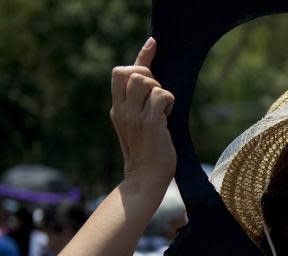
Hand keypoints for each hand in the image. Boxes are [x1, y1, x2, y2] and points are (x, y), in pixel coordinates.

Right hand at [110, 37, 176, 193]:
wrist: (145, 179)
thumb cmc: (147, 153)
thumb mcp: (138, 125)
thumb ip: (141, 104)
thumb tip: (153, 83)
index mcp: (117, 109)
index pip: (121, 73)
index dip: (141, 57)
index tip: (154, 44)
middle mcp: (122, 110)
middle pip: (132, 72)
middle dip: (150, 76)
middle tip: (158, 95)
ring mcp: (134, 116)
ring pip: (145, 81)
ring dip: (159, 89)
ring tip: (162, 109)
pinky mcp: (149, 123)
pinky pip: (161, 96)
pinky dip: (169, 103)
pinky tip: (168, 118)